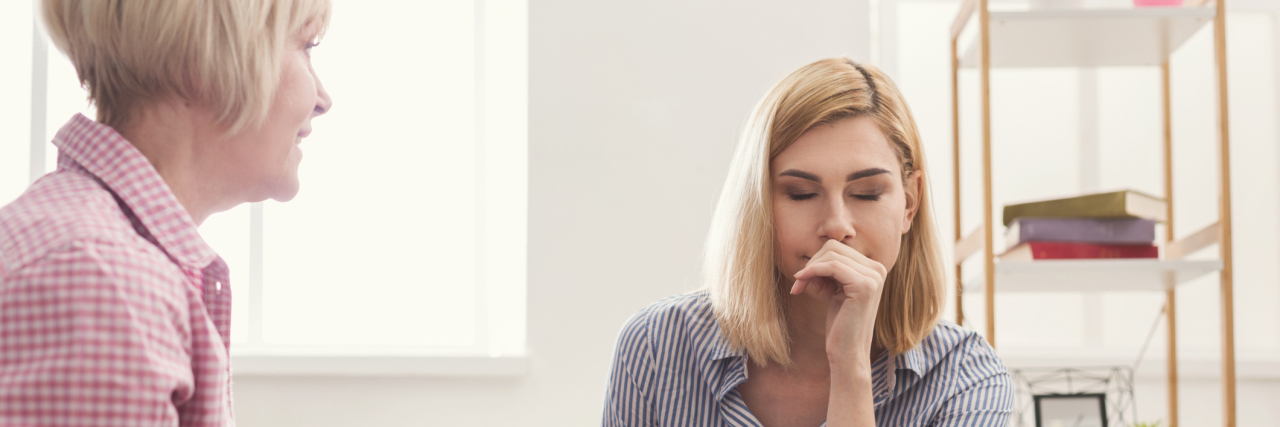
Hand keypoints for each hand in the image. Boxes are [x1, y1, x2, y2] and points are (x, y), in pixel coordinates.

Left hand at [789, 239, 887, 362]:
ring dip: (809, 269)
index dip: (816, 261)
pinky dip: (812, 271)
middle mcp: (878, 269)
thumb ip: (832, 269)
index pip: (838, 248)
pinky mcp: (864, 285)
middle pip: (834, 247)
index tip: (803, 279)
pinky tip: (801, 283)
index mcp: (874, 268)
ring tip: (802, 287)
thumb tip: (819, 250)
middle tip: (799, 283)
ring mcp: (874, 276)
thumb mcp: (836, 289)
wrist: (848, 352)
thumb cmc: (840, 323)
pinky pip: (831, 265)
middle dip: (812, 263)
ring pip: (831, 254)